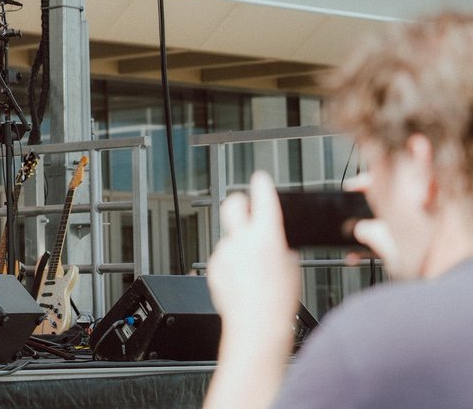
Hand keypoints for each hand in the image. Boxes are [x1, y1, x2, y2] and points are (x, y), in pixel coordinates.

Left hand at [206, 172, 300, 339]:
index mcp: (266, 236)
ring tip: (252, 270)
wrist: (256, 326)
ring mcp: (224, 252)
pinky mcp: (213, 266)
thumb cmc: (278, 302)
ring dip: (238, 245)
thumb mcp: (291, 267)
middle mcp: (241, 239)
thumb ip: (279, 245)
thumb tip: (273, 239)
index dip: (261, 184)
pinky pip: (223, 257)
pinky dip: (231, 263)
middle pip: (232, 204)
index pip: (262, 197)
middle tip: (245, 205)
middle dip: (239, 200)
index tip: (260, 178)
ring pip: (229, 237)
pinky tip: (242, 281)